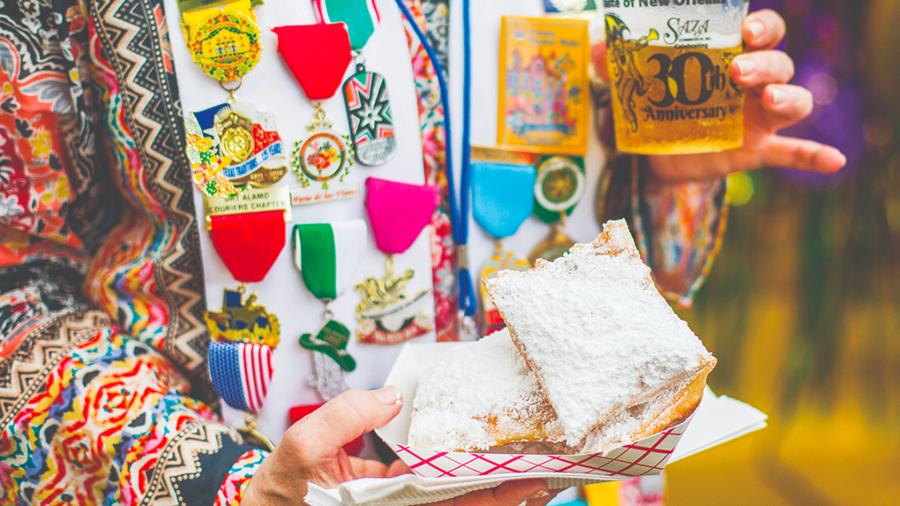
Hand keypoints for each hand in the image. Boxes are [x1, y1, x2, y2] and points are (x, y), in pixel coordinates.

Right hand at [242, 387, 556, 504]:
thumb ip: (344, 417)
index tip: (534, 472)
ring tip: (538, 464)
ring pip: (464, 500)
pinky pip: (444, 491)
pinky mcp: (398, 498)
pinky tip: (489, 462)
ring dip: (500, 486)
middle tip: (555, 467)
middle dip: (515, 489)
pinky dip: (469, 477)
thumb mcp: (302, 448)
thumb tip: (393, 396)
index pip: (460, 501)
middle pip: (473, 504)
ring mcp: (406, 505)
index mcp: (391, 505)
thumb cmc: (282, 491)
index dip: (500, 489)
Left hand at [594, 9, 846, 182]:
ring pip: (794, 101)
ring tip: (768, 101)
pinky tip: (835, 160)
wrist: (654, 154)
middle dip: (765, 64)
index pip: (764, 31)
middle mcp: (754, 82)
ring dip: (788, 97)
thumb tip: (601, 48)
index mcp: (732, 56)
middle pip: (780, 63)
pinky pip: (794, 152)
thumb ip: (621, 64)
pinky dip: (814, 156)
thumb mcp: (636, 82)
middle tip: (737, 72)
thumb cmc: (656, 103)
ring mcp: (759, 118)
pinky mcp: (757, 150)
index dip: (763, 27)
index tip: (745, 31)